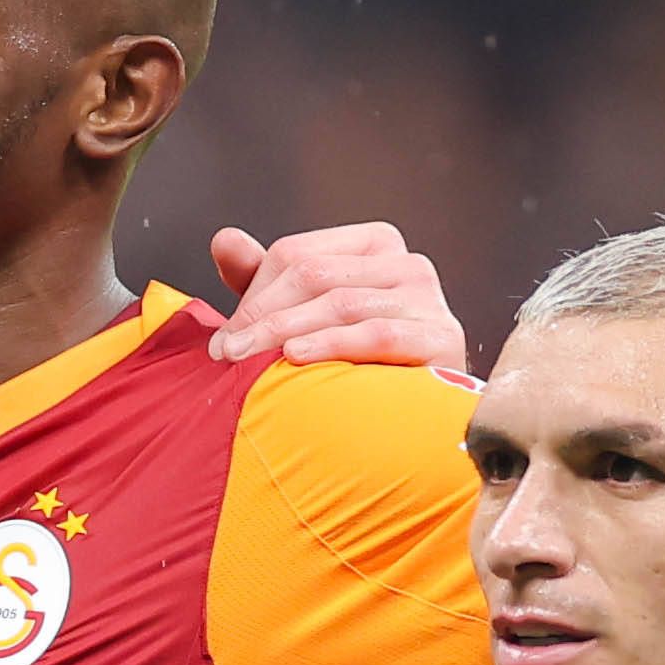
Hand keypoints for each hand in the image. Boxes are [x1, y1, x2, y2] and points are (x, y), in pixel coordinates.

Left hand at [204, 224, 470, 374]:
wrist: (409, 425)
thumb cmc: (349, 364)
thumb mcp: (298, 317)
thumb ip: (262, 279)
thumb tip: (224, 239)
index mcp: (373, 244)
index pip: (296, 254)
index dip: (252, 295)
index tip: (222, 339)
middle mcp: (407, 262)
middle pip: (314, 275)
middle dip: (262, 316)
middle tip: (226, 353)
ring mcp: (429, 298)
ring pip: (340, 303)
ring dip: (284, 332)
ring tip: (247, 360)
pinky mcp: (442, 337)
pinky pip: (376, 334)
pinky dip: (331, 344)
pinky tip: (296, 358)